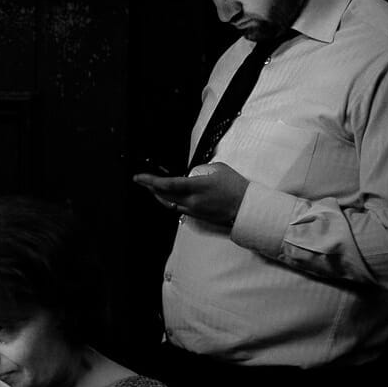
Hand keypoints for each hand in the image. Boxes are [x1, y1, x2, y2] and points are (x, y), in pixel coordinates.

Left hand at [132, 162, 248, 226]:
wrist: (248, 209)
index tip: (139, 177)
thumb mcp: (219, 169)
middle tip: (142, 181)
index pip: (167, 185)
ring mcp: (194, 211)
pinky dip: (169, 202)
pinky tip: (168, 198)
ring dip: (159, 196)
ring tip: (152, 188)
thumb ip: (201, 170)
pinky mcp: (198, 217)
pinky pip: (178, 209)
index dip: (150, 181)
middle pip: (163, 196)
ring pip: (169, 204)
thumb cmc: (237, 187)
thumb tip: (192, 174)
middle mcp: (192, 201)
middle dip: (150, 188)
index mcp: (196, 187)